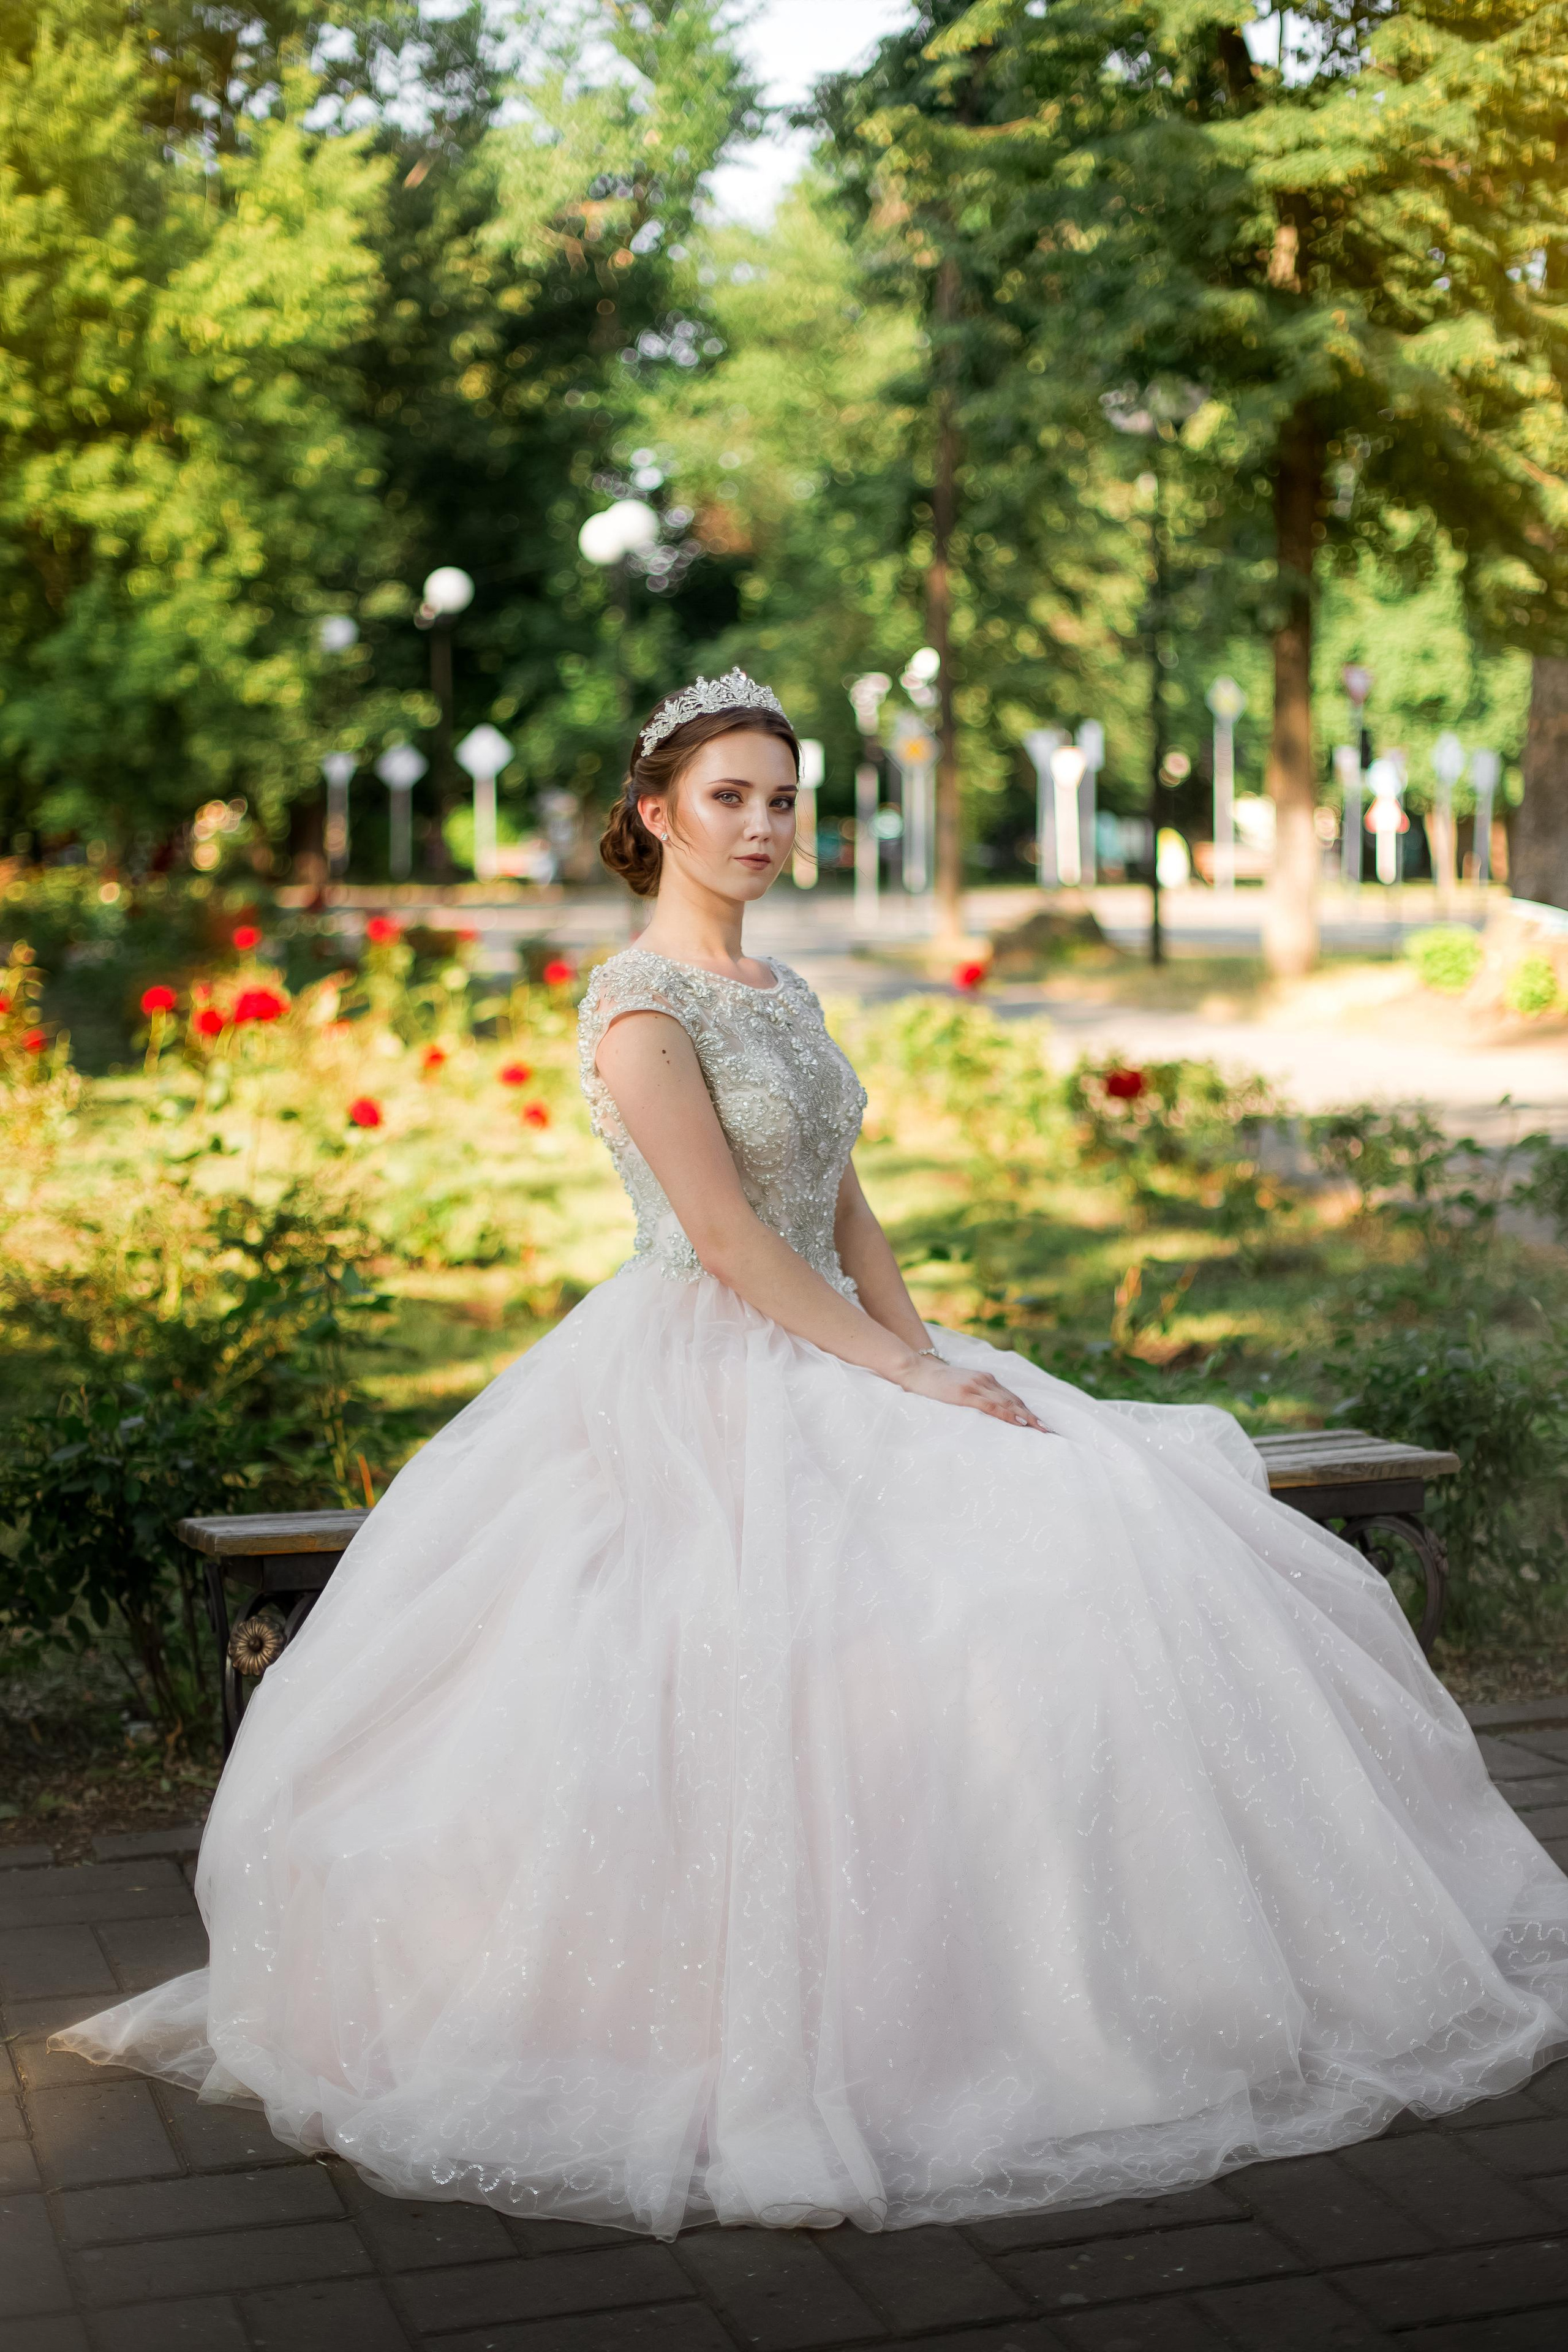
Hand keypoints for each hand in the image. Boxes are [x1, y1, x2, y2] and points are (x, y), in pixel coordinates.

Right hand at [891, 1353, 1049, 1432]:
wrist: (916, 1371)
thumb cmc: (936, 1383)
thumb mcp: (960, 1387)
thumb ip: (975, 1395)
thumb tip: (987, 1412)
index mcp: (985, 1380)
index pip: (1012, 1397)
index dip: (1028, 1410)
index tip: (1041, 1424)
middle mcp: (985, 1381)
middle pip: (1015, 1401)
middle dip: (1032, 1416)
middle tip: (1048, 1431)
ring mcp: (976, 1386)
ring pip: (1008, 1403)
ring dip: (1026, 1417)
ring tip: (1040, 1429)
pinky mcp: (965, 1394)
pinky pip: (991, 1406)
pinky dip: (1008, 1414)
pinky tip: (1019, 1422)